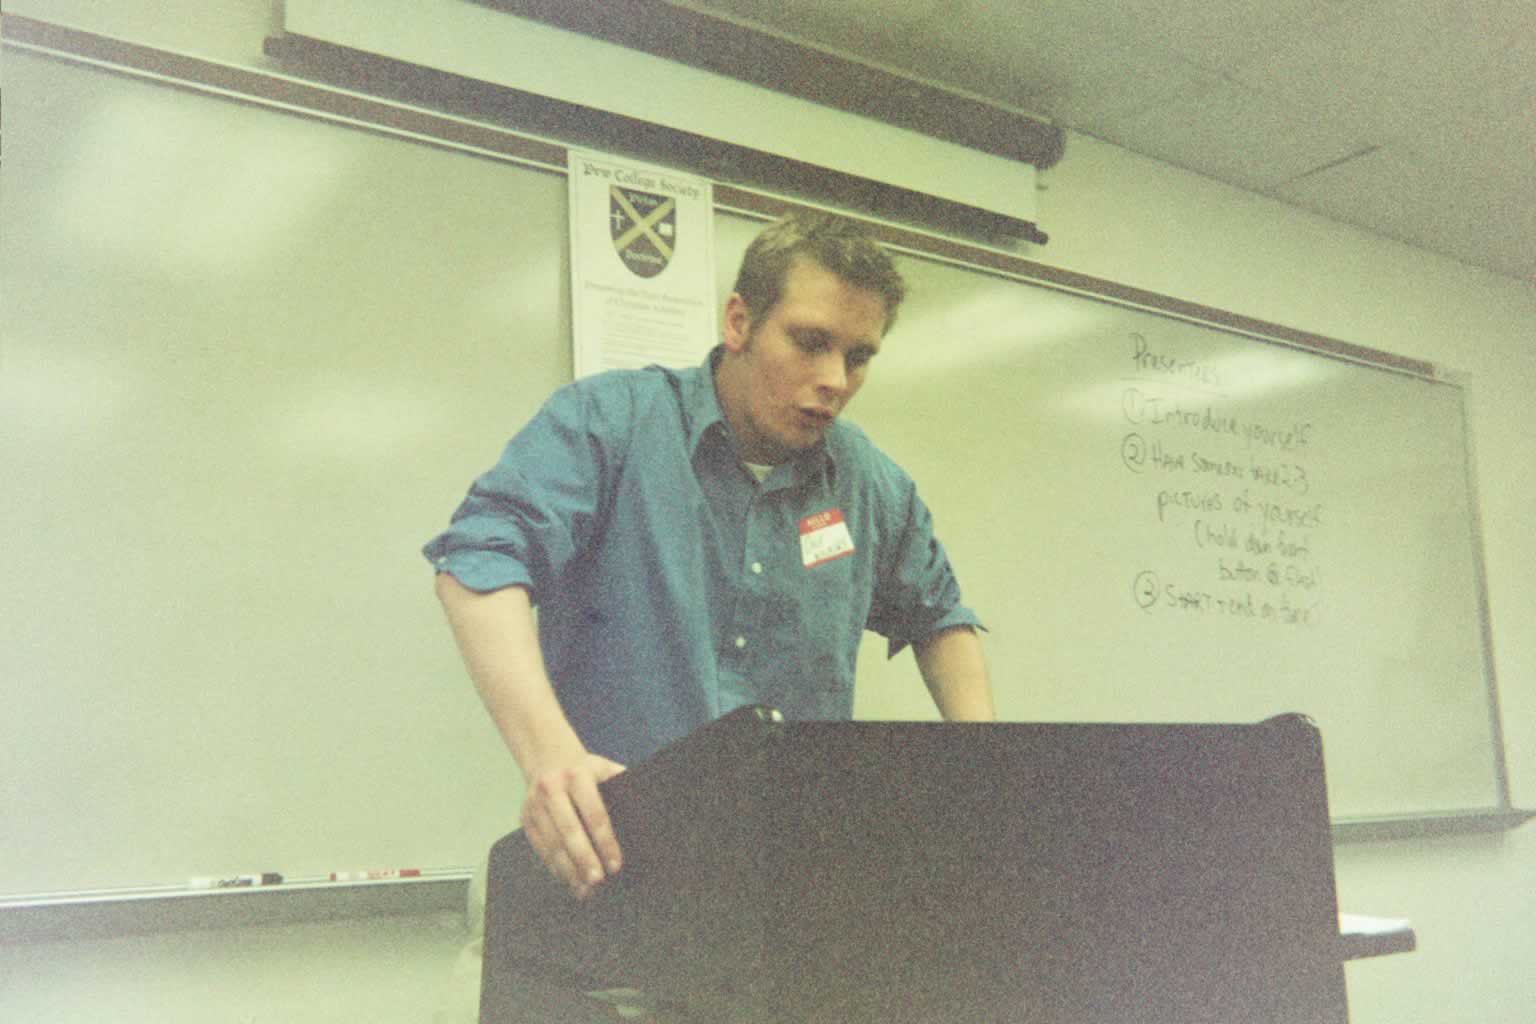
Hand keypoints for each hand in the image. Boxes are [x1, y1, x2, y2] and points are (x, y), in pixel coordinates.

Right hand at [520, 751, 626, 899]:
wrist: (546, 759)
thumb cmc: (584, 770)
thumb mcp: (604, 768)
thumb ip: (623, 784)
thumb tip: (649, 809)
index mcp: (577, 776)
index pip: (594, 813)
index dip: (605, 841)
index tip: (615, 864)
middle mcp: (552, 789)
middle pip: (570, 831)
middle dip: (584, 858)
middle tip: (598, 880)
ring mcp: (535, 805)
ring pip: (552, 844)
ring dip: (569, 869)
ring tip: (586, 889)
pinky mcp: (525, 819)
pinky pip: (540, 848)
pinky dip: (555, 867)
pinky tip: (569, 880)